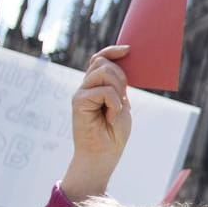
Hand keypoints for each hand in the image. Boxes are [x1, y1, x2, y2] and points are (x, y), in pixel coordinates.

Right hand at [62, 44, 132, 199]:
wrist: (103, 156)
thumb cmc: (113, 134)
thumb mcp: (122, 105)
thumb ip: (120, 87)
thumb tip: (125, 66)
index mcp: (95, 86)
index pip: (99, 59)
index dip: (112, 51)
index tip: (128, 50)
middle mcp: (85, 87)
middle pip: (102, 62)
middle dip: (120, 75)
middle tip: (123, 98)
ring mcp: (80, 94)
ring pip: (103, 72)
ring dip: (117, 89)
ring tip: (117, 108)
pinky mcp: (78, 102)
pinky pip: (103, 91)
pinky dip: (114, 104)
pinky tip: (111, 118)